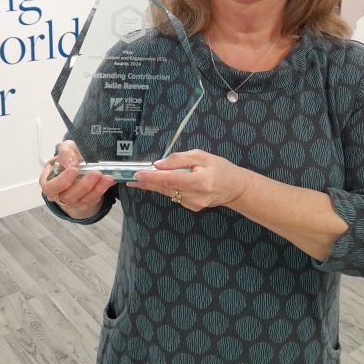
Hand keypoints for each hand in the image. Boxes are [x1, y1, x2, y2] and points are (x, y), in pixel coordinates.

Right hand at [39, 140, 114, 218]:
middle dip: (83, 185)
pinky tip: (110, 181)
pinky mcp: (86, 203)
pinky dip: (103, 189)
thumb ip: (66, 153)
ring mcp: (74, 201)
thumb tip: (72, 163)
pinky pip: (94, 199)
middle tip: (95, 173)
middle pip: (69, 196)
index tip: (74, 169)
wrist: (78, 166)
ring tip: (107, 178)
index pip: (51, 187)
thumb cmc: (69, 158)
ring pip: (84, 200)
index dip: (62, 180)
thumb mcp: (66, 150)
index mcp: (49, 182)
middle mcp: (59, 195)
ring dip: (97, 189)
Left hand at [127, 149, 246, 211]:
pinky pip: (174, 195)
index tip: (138, 174)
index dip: (152, 177)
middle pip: (165, 188)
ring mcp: (192, 204)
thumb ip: (180, 159)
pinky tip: (161, 182)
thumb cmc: (220, 168)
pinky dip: (167, 188)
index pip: (170, 179)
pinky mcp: (191, 207)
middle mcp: (194, 196)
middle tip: (128, 178)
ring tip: (138, 179)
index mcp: (199, 181)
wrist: (235, 188)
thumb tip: (159, 164)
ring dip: (154, 185)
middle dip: (146, 182)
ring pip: (168, 192)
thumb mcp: (202, 156)